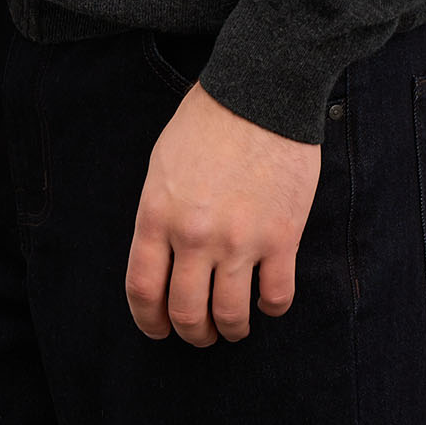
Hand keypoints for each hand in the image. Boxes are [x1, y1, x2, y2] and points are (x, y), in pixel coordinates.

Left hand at [126, 80, 321, 345]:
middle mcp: (195, 235)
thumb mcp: (163, 163)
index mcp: (158, 214)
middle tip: (201, 333)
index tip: (159, 329)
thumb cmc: (209, 119)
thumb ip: (160, 214)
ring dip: (231, 329)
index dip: (149, 321)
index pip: (143, 290)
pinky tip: (268, 297)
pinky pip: (276, 298)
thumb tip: (164, 259)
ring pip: (230, 316)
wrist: (262, 90)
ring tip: (234, 325)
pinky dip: (271, 308)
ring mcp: (240, 240)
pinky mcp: (282, 237)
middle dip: (192, 334)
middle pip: (186, 314)